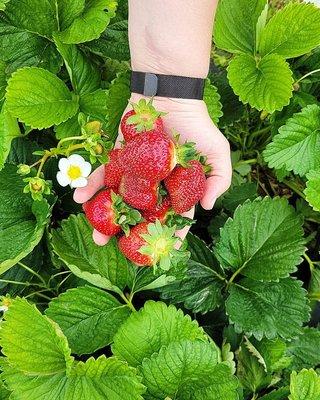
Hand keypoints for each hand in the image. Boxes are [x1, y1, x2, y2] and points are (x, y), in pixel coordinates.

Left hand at [74, 94, 231, 244]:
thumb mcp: (217, 152)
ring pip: (119, 200)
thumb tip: (208, 207)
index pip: (173, 217)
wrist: (171, 95)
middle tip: (121, 249)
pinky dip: (92, 185)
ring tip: (96, 235)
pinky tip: (80, 198)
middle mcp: (154, 185)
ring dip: (106, 217)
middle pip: (141, 214)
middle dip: (131, 233)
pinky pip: (104, 174)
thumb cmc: (197, 125)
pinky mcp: (118, 159)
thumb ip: (219, 179)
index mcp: (176, 189)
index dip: (169, 234)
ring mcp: (135, 173)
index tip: (161, 251)